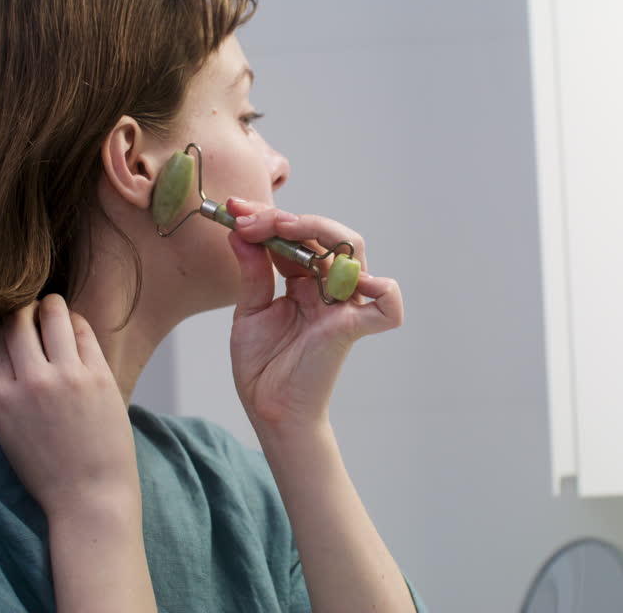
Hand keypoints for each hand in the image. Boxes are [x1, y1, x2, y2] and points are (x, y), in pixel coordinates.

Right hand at [0, 294, 139, 516]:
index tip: (9, 323)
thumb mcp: (8, 431)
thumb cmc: (49, 470)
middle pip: (16, 321)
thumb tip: (6, 350)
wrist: (90, 496)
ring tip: (52, 305)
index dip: (1, 326)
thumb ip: (4, 391)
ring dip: (50, 305)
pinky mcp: (98, 376)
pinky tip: (75, 324)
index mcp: (0, 398)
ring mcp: (66, 377)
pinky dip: (76, 322)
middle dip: (21, 309)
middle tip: (30, 309)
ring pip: (51, 315)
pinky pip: (83, 331)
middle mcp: (30, 382)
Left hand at [225, 198, 403, 434]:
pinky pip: (387, 306)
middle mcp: (328, 289)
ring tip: (280, 227)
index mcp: (305, 283)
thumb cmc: (263, 366)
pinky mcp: (351, 329)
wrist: (269, 410)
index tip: (235, 212)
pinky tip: (345, 276)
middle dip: (287, 219)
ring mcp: (343, 307)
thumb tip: (238, 232)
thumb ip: (251, 272)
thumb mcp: (250, 311)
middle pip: (327, 236)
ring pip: (353, 252)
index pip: (297, 238)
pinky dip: (384, 290)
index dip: (268, 219)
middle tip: (249, 219)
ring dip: (318, 230)